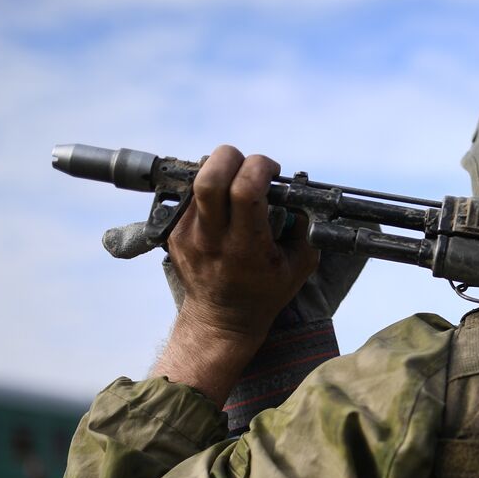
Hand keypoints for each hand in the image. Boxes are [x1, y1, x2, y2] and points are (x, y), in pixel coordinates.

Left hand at [152, 146, 318, 404]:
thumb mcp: (299, 266)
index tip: (272, 171)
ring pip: (196, 180)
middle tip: (247, 166)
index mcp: (245, 246)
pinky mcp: (173, 233)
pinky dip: (209, 192)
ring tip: (235, 186)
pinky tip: (222, 206)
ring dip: (220, 173)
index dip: (260, 167)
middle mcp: (211, 238)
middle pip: (208, 176)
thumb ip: (305, 230)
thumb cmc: (264, 293)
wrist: (221, 319)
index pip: (244, 189)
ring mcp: (187, 235)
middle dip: (231, 157)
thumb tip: (299, 197)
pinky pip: (189, 196)